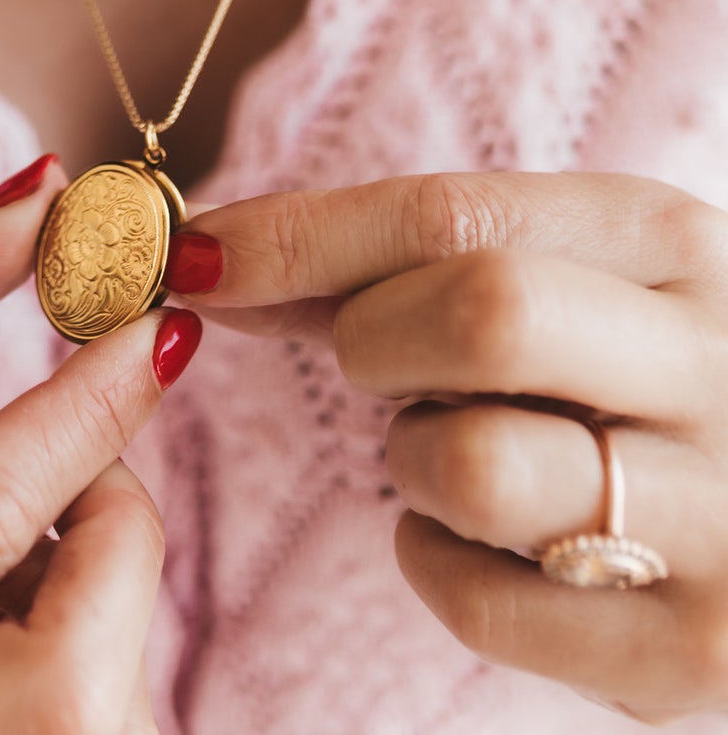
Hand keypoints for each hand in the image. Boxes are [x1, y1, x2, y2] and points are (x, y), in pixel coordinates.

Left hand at [167, 170, 727, 723]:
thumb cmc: (653, 377)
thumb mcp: (582, 279)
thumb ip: (417, 262)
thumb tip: (222, 257)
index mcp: (675, 247)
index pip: (455, 214)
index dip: (303, 233)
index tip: (195, 252)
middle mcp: (713, 368)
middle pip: (473, 314)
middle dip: (375, 337)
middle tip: (376, 362)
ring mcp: (716, 521)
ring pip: (465, 462)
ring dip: (414, 457)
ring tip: (468, 446)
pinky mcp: (685, 657)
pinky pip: (478, 602)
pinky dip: (437, 561)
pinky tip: (491, 537)